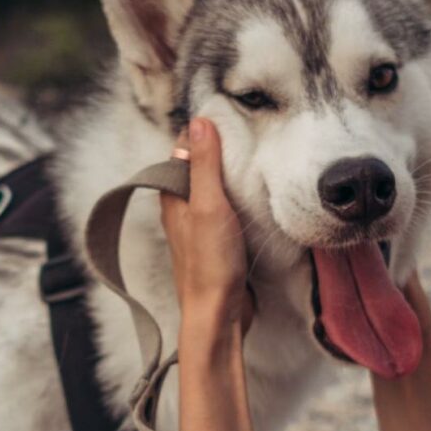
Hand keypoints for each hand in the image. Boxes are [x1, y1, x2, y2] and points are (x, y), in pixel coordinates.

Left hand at [160, 117, 255, 334]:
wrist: (219, 314)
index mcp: (173, 196)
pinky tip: (258, 198)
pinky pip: (228, 211)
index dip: (204, 131)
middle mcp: (182, 209)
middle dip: (222, 152)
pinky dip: (240, 200)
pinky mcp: (218, 242)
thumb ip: (204, 164)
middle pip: (200, 168)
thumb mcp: (208, 205)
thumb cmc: (210, 263)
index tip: (231, 116)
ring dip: (233, 177)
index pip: (184, 149)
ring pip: (215, 190)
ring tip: (258, 160)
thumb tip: (199, 120)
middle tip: (252, 135)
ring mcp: (200, 226)